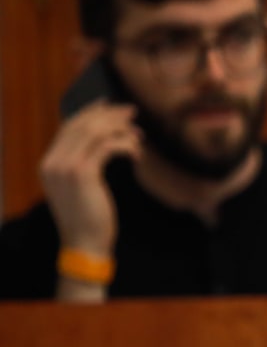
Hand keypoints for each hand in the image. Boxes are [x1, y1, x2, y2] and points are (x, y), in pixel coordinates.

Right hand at [39, 100, 141, 255]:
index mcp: (49, 163)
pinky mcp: (83, 173)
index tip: (108, 104)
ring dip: (119, 128)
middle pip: (81, 124)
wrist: (85, 242)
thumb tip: (102, 140)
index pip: (69, 127)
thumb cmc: (89, 216)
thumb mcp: (79, 187)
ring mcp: (65, 166)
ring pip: (94, 132)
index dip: (89, 112)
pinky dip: (124, 145)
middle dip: (108, 114)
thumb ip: (81, 163)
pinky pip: (107, 147)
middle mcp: (52, 162)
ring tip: (138, 132)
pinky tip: (137, 153)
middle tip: (131, 112)